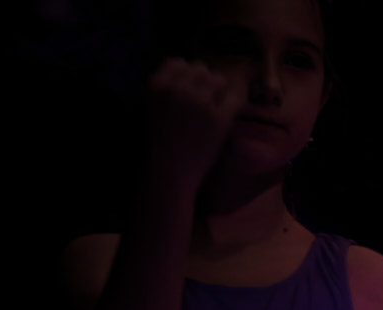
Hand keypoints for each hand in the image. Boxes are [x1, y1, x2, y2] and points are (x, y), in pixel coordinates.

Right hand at [146, 58, 238, 185]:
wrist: (168, 173)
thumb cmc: (157, 145)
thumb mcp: (149, 107)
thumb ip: (165, 88)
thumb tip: (185, 67)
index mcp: (156, 85)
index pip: (177, 62)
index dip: (186, 74)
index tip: (190, 89)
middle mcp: (177, 88)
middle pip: (199, 68)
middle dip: (203, 82)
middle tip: (205, 101)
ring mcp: (199, 102)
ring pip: (217, 79)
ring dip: (218, 91)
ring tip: (214, 109)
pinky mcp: (219, 117)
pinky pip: (233, 98)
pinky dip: (232, 105)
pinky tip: (226, 117)